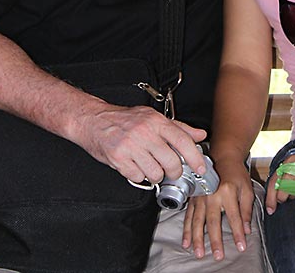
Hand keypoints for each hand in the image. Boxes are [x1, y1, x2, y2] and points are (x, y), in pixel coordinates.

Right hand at [75, 102, 206, 183]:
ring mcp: (131, 146)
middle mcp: (145, 132)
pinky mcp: (119, 159)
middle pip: (171, 162)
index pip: (183, 140)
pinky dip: (139, 175)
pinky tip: (135, 165)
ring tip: (149, 164)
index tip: (200, 168)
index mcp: (156, 121)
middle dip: (174, 171)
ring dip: (155, 174)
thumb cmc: (124, 120)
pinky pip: (138, 177)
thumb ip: (179, 128)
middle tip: (171, 170)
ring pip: (156, 173)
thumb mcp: (153, 117)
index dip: (195, 157)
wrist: (94, 120)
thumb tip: (200, 135)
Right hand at [182, 162, 253, 259]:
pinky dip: (186, 230)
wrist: (222, 157)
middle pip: (213, 221)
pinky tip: (186, 242)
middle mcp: (212, 194)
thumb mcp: (247, 189)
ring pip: (197, 220)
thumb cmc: (236, 173)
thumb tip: (246, 230)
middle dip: (215, 240)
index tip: (241, 247)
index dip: (238, 233)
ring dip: (197, 238)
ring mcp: (201, 196)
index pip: (234, 217)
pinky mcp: (194, 198)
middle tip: (218, 256)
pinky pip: (188, 216)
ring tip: (199, 253)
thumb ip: (246, 210)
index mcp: (228, 191)